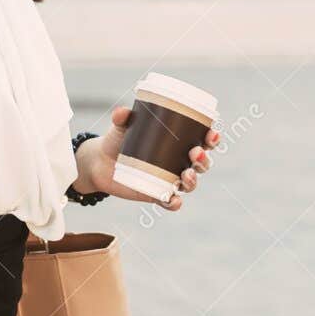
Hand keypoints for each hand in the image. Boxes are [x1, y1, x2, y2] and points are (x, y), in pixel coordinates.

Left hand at [73, 105, 220, 211]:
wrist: (101, 162)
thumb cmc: (119, 139)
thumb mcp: (121, 126)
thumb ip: (122, 117)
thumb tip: (121, 112)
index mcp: (178, 142)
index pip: (203, 140)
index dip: (212, 138)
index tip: (212, 134)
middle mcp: (179, 161)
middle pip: (201, 163)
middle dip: (203, 159)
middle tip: (195, 152)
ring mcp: (170, 179)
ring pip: (191, 183)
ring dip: (193, 180)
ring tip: (186, 174)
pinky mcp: (157, 194)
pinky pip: (171, 202)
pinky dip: (174, 203)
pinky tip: (173, 201)